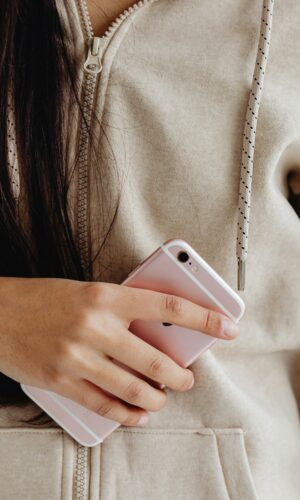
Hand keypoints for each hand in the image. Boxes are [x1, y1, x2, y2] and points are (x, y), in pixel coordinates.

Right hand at [0, 278, 238, 425]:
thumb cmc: (45, 298)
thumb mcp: (88, 292)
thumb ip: (122, 309)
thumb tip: (157, 330)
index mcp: (106, 296)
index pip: (168, 305)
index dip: (204, 317)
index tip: (228, 326)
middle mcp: (95, 326)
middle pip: (155, 359)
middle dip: (181, 375)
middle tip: (188, 378)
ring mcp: (78, 357)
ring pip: (133, 388)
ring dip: (157, 398)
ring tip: (164, 397)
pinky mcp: (62, 381)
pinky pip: (105, 405)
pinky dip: (128, 414)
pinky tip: (139, 414)